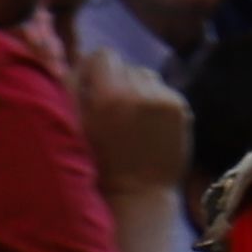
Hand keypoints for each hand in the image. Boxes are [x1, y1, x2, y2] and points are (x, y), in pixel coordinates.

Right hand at [76, 42, 192, 202]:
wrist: (137, 195)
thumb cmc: (96, 166)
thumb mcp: (73, 127)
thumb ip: (71, 88)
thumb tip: (77, 60)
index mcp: (109, 96)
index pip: (104, 55)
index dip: (95, 71)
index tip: (92, 91)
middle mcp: (140, 91)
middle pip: (126, 66)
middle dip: (117, 84)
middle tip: (112, 113)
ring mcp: (165, 99)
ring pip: (147, 77)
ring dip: (138, 92)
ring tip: (131, 121)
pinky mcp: (181, 108)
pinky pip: (163, 91)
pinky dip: (155, 104)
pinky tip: (148, 127)